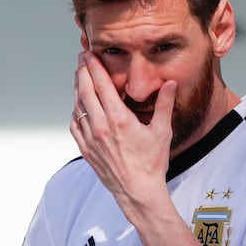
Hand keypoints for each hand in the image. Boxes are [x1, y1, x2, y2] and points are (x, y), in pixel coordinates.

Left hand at [69, 51, 176, 218]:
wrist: (137, 191)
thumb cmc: (151, 163)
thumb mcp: (162, 131)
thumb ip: (164, 104)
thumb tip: (170, 83)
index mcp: (119, 119)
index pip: (101, 85)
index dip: (94, 67)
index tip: (89, 54)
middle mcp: (101, 127)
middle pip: (85, 91)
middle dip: (82, 71)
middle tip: (81, 58)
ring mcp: (90, 138)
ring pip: (78, 106)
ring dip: (78, 88)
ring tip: (80, 76)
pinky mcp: (85, 149)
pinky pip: (75, 124)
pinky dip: (76, 110)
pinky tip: (79, 105)